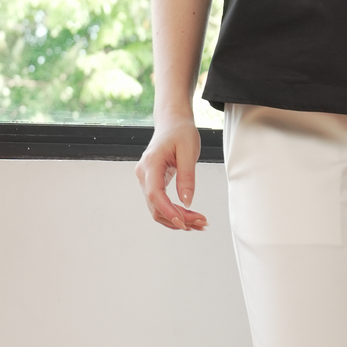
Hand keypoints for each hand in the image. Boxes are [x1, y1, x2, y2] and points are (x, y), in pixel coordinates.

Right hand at [137, 113, 207, 230]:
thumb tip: (187, 202)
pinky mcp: (152, 183)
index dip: (168, 211)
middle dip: (178, 219)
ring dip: (176, 219)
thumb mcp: (189, 151)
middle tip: (201, 223)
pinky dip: (173, 213)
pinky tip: (189, 217)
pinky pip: (160, 203)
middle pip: (156, 206)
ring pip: (157, 208)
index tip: (184, 222)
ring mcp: (146, 180)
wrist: (172, 123)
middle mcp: (144, 174)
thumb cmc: (180, 132)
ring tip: (199, 223)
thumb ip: (187, 177)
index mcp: (151, 164)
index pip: (155, 194)